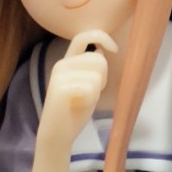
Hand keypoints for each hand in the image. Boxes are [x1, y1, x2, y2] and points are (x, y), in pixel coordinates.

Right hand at [37, 29, 116, 152]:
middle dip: (103, 79)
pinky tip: (77, 107)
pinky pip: (90, 89)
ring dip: (96, 92)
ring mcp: (59, 75)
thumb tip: (102, 51)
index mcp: (67, 61)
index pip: (83, 37)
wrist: (57, 135)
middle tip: (90, 95)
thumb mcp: (87, 85)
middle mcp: (62, 64)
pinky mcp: (60, 88)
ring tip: (82, 101)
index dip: (102, 37)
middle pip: (99, 60)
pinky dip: (89, 100)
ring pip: (97, 76)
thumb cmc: (74, 112)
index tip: (114, 49)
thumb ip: (92, 69)